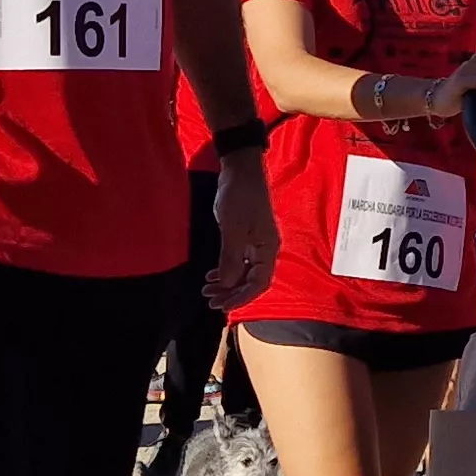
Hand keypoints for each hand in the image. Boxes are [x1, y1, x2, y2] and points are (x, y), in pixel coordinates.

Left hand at [209, 153, 278, 305]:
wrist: (240, 169)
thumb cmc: (239, 197)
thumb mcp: (232, 230)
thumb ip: (231, 259)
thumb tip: (228, 285)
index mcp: (268, 249)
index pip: (259, 283)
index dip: (241, 297)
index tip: (221, 305)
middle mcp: (265, 250)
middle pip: (252, 281)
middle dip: (231, 293)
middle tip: (209, 300)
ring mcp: (256, 243)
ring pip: (244, 273)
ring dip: (227, 284)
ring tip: (207, 290)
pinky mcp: (247, 237)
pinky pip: (239, 262)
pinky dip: (227, 271)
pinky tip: (212, 276)